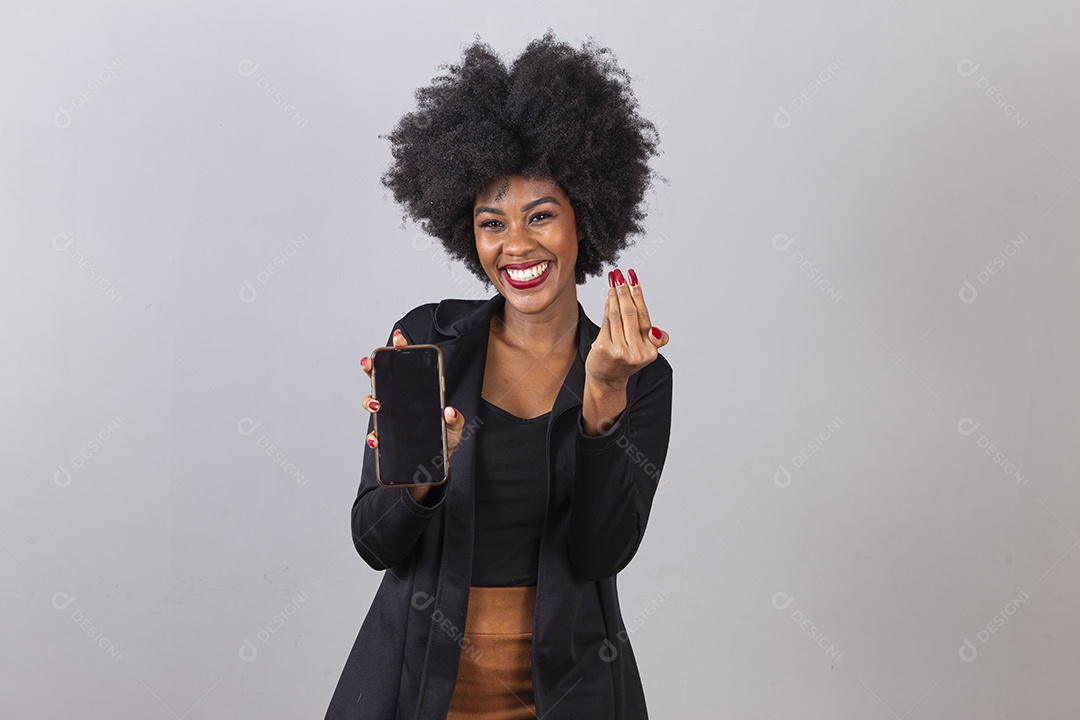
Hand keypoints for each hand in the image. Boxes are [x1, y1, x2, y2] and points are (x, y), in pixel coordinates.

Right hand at [360, 328, 464, 500]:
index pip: (405, 367)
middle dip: (372, 368)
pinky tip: (376, 439)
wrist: (434, 468)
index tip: (398, 338)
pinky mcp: (386, 440)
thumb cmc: (444, 441)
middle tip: (369, 364)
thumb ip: (456, 420)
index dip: (399, 350)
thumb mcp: (455, 428)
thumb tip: (449, 412)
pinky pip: (375, 436)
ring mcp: (390, 420)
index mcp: (416, 393)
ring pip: (372, 404)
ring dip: (369, 401)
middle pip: (380, 379)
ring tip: (377, 406)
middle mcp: (399, 402)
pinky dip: (373, 437)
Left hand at [585, 267, 668, 387]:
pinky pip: (606, 322)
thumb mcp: (644, 352)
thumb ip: (654, 339)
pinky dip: (606, 307)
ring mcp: (620, 351)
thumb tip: (656, 331)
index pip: (644, 316)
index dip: (638, 294)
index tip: (632, 277)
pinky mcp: (605, 349)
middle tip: (620, 274)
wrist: (606, 380)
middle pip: (630, 313)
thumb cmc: (624, 360)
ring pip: (617, 316)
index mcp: (650, 350)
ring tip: (613, 281)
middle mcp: (637, 352)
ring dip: (614, 295)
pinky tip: (608, 297)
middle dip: (624, 290)